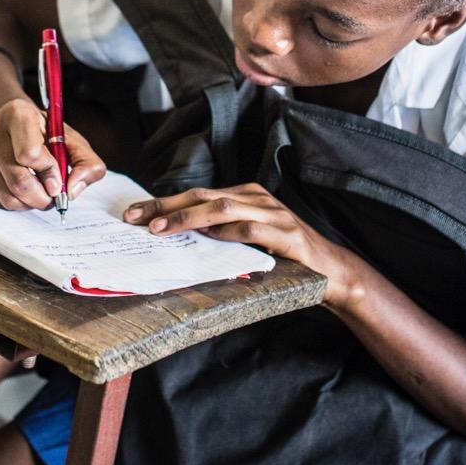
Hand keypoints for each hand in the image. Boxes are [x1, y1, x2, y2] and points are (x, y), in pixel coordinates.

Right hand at [0, 98, 105, 210]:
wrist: (14, 124)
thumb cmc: (45, 134)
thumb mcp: (73, 142)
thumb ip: (87, 164)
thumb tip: (72, 190)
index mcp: (18, 112)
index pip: (30, 154)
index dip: (49, 173)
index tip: (57, 179)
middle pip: (18, 180)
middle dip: (41, 196)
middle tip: (51, 195)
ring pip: (6, 195)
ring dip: (29, 202)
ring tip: (39, 192)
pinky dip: (14, 202)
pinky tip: (21, 188)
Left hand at [123, 183, 360, 307]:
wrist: (331, 270)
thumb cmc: (284, 256)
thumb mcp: (247, 239)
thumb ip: (220, 232)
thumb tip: (177, 235)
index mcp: (245, 195)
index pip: (196, 194)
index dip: (164, 202)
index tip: (133, 213)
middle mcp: (256, 198)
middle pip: (202, 196)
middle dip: (166, 206)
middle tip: (135, 218)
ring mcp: (272, 213)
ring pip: (221, 207)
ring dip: (187, 218)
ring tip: (160, 228)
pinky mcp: (286, 234)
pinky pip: (251, 229)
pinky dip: (227, 233)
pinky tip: (209, 238)